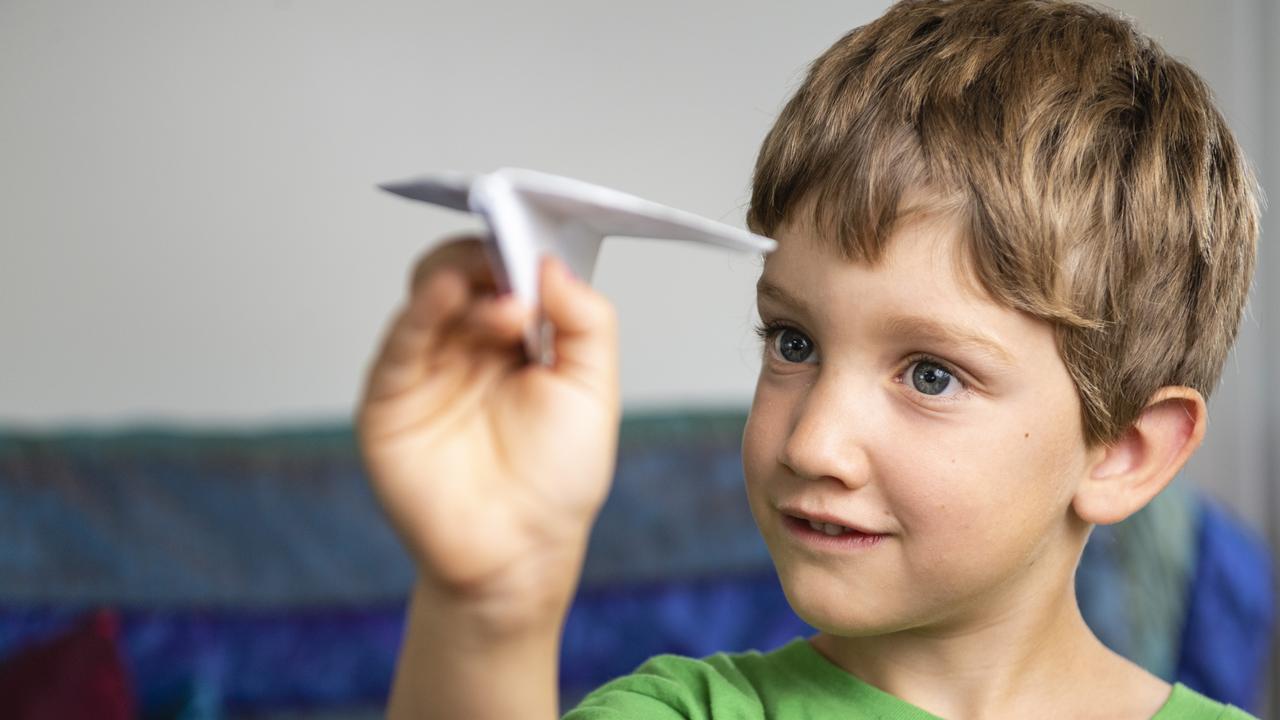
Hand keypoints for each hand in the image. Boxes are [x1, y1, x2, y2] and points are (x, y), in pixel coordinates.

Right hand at [356, 234, 620, 612]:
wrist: (520, 553)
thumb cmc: (558, 477)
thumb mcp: (592, 389)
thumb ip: (586, 321)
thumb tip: (550, 263)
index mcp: (512, 338)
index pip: (503, 271)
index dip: (516, 251)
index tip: (535, 240)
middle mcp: (463, 345)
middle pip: (458, 273)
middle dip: (486, 259)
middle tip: (515, 268)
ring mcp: (422, 370)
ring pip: (424, 297)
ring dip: (460, 280)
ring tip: (503, 300)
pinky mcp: (388, 401)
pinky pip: (397, 344)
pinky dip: (420, 312)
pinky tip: (450, 297)